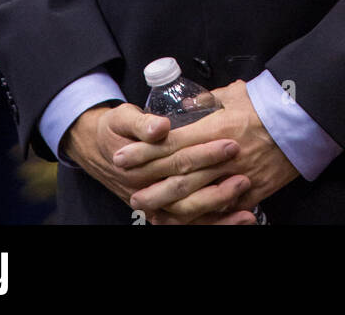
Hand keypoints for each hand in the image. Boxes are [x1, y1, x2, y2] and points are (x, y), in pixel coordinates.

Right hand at [61, 102, 254, 221]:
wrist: (98, 151)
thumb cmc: (115, 131)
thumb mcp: (123, 118)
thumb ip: (143, 123)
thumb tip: (161, 127)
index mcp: (138, 165)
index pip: (176, 160)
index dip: (204, 153)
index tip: (230, 144)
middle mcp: (145, 191)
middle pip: (185, 190)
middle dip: (217, 181)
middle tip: (244, 170)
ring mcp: (154, 206)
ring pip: (188, 216)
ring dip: (219, 210)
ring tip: (246, 200)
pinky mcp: (162, 214)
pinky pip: (189, 225)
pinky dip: (215, 224)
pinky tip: (239, 218)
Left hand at [114, 80, 299, 224]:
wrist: (305, 122)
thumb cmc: (270, 104)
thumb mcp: (236, 93)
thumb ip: (209, 99)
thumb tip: (189, 103)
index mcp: (218, 128)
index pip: (173, 143)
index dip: (145, 152)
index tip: (124, 155)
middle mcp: (224, 156)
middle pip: (179, 174)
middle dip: (149, 181)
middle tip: (128, 186)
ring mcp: (238, 177)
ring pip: (196, 197)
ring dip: (168, 203)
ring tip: (148, 205)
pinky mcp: (252, 193)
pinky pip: (221, 209)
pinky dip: (200, 215)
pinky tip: (182, 217)